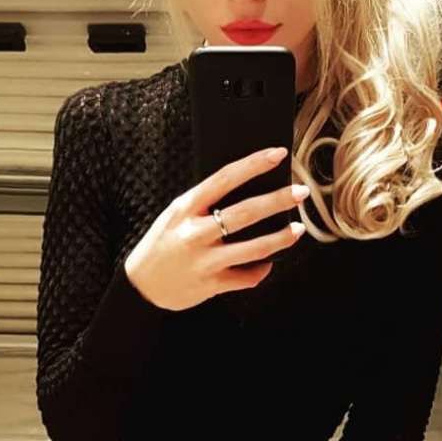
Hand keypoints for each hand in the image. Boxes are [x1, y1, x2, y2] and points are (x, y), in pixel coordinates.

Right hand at [124, 146, 309, 311]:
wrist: (140, 286)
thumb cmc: (162, 244)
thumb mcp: (175, 215)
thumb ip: (204, 203)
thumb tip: (247, 188)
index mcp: (185, 208)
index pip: (224, 179)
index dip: (253, 164)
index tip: (277, 154)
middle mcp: (194, 233)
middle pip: (245, 213)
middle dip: (278, 201)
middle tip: (301, 192)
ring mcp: (203, 261)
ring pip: (253, 248)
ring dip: (280, 238)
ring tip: (297, 229)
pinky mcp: (211, 285)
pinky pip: (245, 277)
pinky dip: (261, 270)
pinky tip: (269, 262)